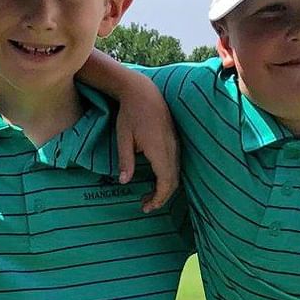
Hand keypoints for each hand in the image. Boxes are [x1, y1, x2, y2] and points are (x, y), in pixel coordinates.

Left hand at [111, 75, 177, 211]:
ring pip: (175, 173)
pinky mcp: (174, 141)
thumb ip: (126, 161)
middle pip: (173, 181)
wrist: (143, 92)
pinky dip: (167, 177)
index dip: (158, 198)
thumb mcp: (123, 138)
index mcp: (159, 149)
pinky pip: (174, 165)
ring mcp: (175, 144)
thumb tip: (124, 181)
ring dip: (164, 188)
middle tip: (145, 206)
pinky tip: (154, 180)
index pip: (166, 182)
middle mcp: (171, 148)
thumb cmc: (130, 114)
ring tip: (147, 196)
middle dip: (161, 197)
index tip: (146, 207)